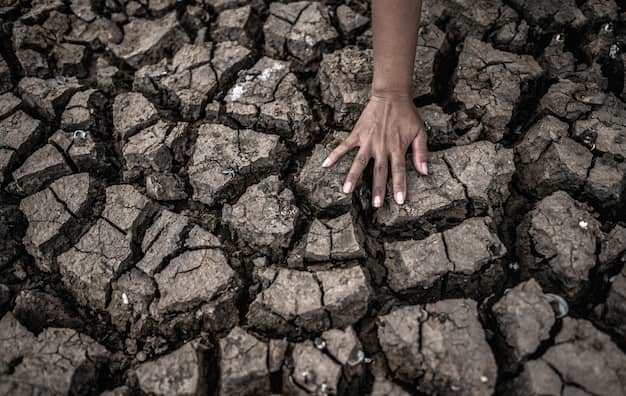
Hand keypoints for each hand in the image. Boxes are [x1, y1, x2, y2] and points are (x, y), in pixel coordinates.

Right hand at [322, 93, 428, 207]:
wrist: (391, 96)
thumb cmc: (407, 114)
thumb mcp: (420, 132)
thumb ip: (421, 152)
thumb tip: (424, 172)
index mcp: (397, 148)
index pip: (399, 170)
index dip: (399, 186)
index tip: (399, 201)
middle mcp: (381, 147)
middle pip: (379, 171)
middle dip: (378, 189)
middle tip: (376, 205)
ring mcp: (368, 141)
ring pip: (359, 162)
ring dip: (353, 176)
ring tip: (346, 190)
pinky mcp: (357, 134)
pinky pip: (344, 146)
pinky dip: (334, 155)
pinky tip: (325, 165)